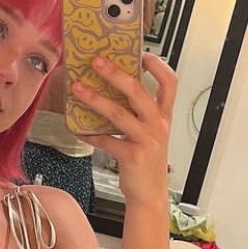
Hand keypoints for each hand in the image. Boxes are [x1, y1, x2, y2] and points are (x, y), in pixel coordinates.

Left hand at [71, 53, 175, 209]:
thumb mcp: (150, 134)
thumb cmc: (146, 162)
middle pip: (138, 91)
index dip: (157, 65)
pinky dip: (90, 134)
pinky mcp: (132, 156)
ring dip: (95, 99)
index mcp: (164, 117)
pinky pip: (106, 140)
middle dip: (116, 74)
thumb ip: (138, 114)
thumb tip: (112, 90)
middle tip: (97, 62)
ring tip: (77, 88)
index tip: (140, 53)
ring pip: (118, 113)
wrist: (150, 195)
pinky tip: (78, 129)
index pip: (170, 83)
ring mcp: (146, 141)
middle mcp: (158, 126)